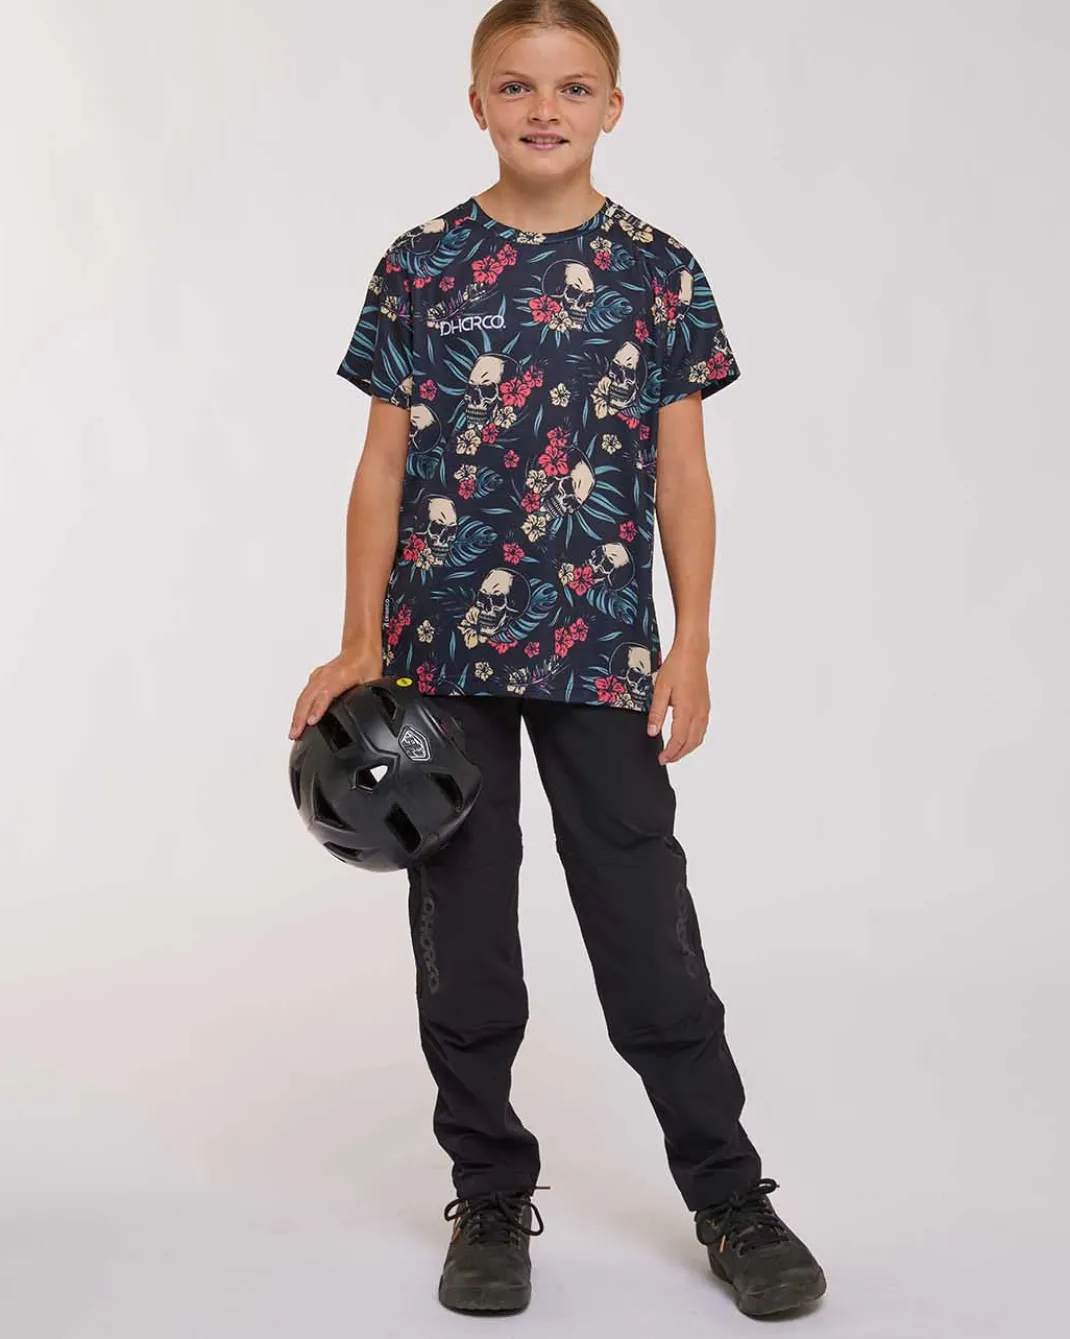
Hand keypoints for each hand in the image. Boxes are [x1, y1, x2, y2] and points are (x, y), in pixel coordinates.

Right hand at [288, 645, 382, 738]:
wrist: (359, 647)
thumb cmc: (365, 660)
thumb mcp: (372, 681)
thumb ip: (369, 697)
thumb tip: (371, 712)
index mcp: (340, 676)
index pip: (325, 694)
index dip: (317, 709)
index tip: (311, 722)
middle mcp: (325, 676)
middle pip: (308, 698)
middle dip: (300, 718)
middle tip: (295, 734)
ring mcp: (318, 677)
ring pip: (303, 697)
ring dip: (296, 715)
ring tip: (293, 732)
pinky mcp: (315, 678)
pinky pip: (304, 694)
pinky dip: (299, 708)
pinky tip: (297, 719)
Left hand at [645, 644, 709, 763]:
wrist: (692, 654)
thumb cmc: (676, 668)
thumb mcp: (660, 690)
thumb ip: (656, 713)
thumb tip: (651, 732)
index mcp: (686, 710)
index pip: (678, 740)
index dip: (670, 753)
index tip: (661, 759)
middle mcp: (698, 712)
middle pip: (691, 743)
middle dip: (679, 754)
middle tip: (666, 759)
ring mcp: (704, 709)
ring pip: (699, 738)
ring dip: (687, 748)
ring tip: (675, 752)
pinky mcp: (705, 706)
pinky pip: (702, 729)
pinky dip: (694, 739)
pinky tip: (686, 738)